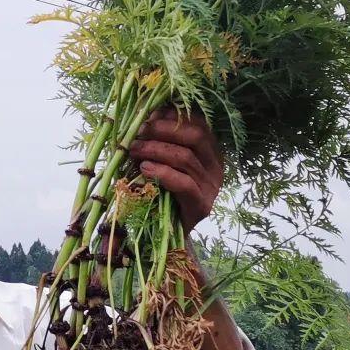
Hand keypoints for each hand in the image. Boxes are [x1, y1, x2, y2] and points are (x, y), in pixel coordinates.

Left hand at [128, 108, 222, 233]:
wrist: (168, 234)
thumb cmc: (163, 193)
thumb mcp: (163, 162)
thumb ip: (161, 141)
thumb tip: (148, 115)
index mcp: (210, 151)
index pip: (198, 124)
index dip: (173, 117)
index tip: (148, 116)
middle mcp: (216, 166)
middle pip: (196, 136)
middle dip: (164, 130)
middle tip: (139, 132)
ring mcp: (211, 186)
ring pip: (186, 158)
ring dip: (155, 150)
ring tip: (134, 150)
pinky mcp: (202, 205)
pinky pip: (184, 183)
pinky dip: (162, 173)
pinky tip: (144, 169)